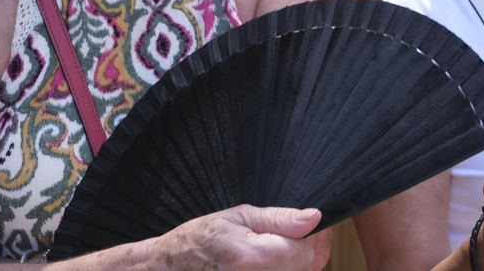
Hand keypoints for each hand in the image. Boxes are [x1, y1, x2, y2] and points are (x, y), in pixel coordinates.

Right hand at [151, 205, 327, 269]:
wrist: (168, 269)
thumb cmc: (198, 242)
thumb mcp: (237, 217)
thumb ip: (279, 219)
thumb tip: (314, 217)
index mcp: (251, 257)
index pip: (306, 252)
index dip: (304, 237)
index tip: (292, 230)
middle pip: (304, 268)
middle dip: (296, 252)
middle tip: (271, 242)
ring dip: (287, 265)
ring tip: (262, 256)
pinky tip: (259, 267)